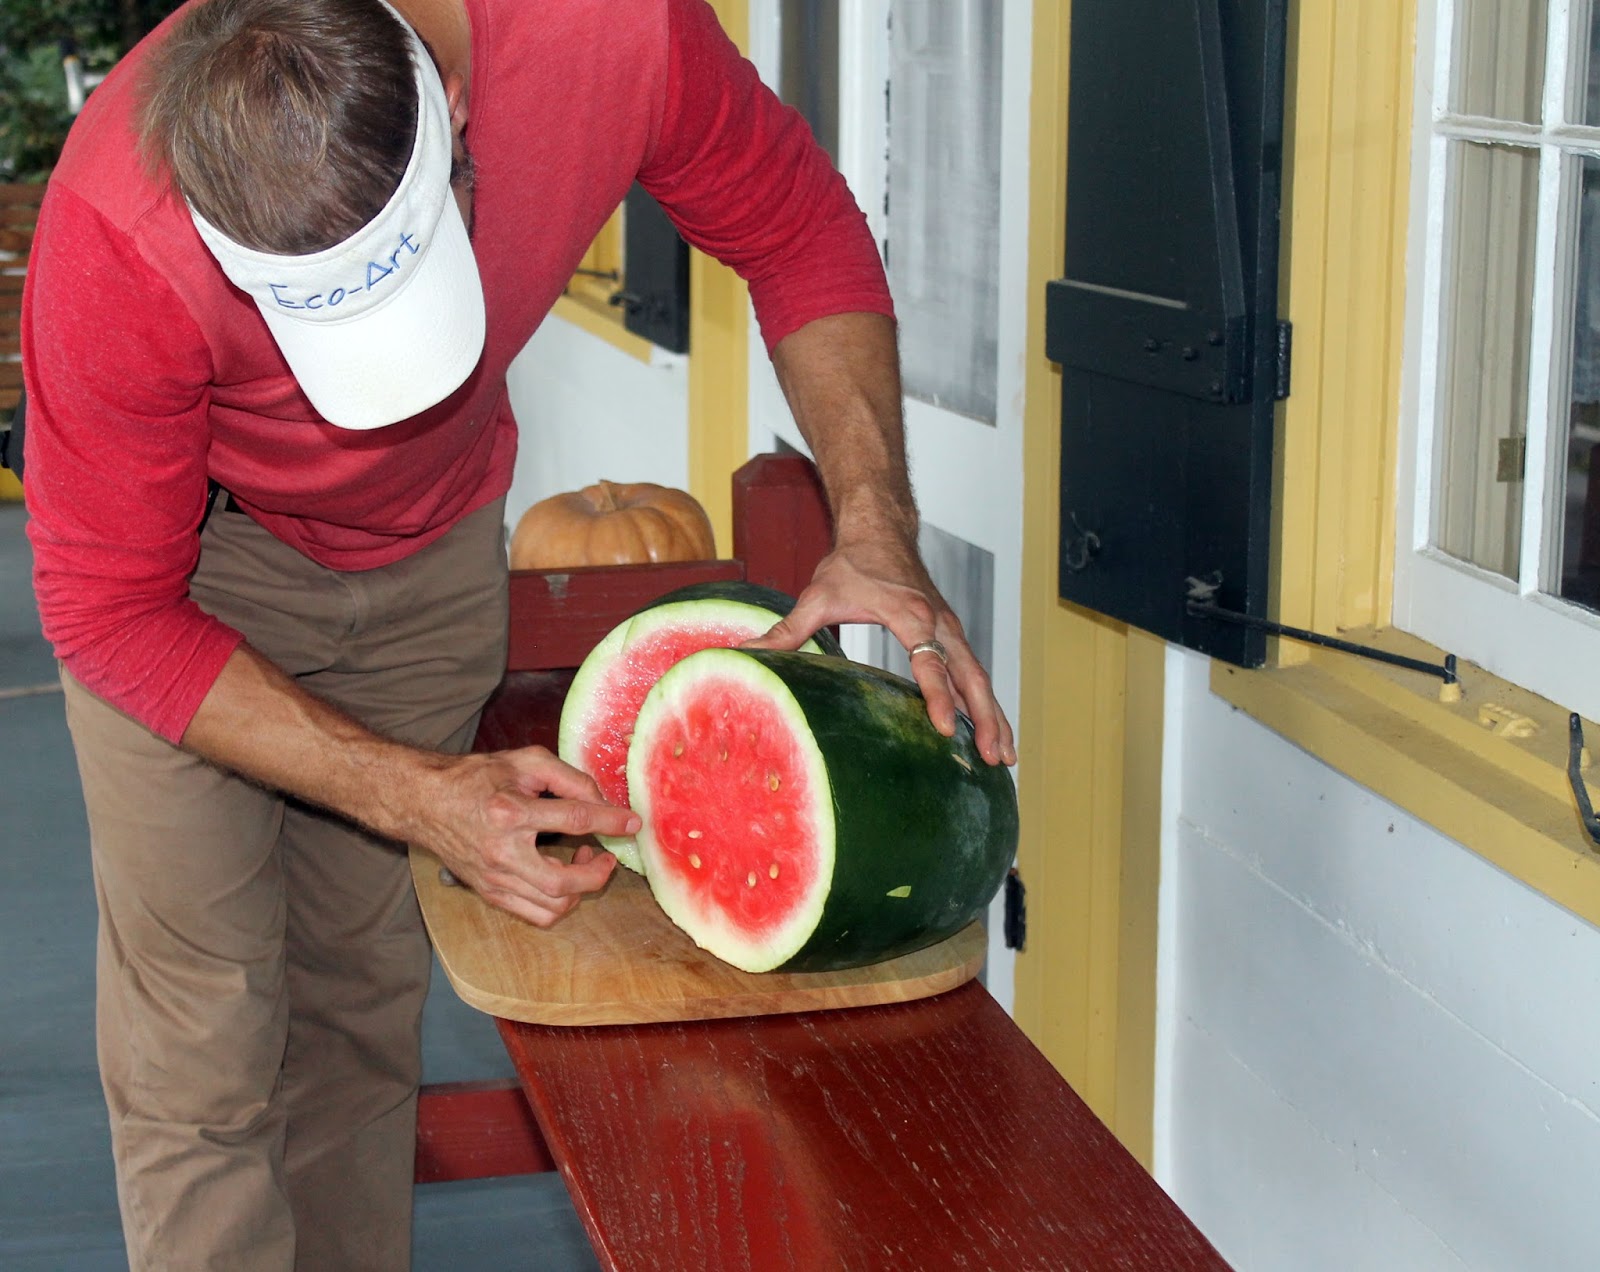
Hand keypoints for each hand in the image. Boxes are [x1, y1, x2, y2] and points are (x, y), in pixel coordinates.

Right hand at [415, 746, 636, 926]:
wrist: (425, 802)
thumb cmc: (476, 778)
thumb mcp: (524, 761)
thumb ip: (568, 778)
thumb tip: (600, 801)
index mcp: (511, 812)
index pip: (575, 819)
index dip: (610, 821)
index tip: (632, 823)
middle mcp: (502, 852)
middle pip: (565, 882)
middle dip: (597, 873)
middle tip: (607, 855)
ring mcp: (494, 878)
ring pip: (552, 906)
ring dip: (580, 890)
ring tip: (583, 863)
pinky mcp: (490, 893)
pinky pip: (534, 914)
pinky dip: (558, 903)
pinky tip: (562, 879)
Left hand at [742, 534, 1016, 766]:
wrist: (881, 529)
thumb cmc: (852, 563)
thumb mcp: (818, 595)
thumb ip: (789, 629)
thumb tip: (749, 653)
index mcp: (911, 615)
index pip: (930, 662)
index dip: (938, 697)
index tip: (945, 729)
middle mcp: (939, 623)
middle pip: (970, 675)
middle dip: (985, 718)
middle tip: (995, 759)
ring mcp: (950, 629)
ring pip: (979, 677)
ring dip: (994, 716)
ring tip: (1005, 758)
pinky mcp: (951, 634)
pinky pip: (974, 672)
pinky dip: (986, 703)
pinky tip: (992, 732)